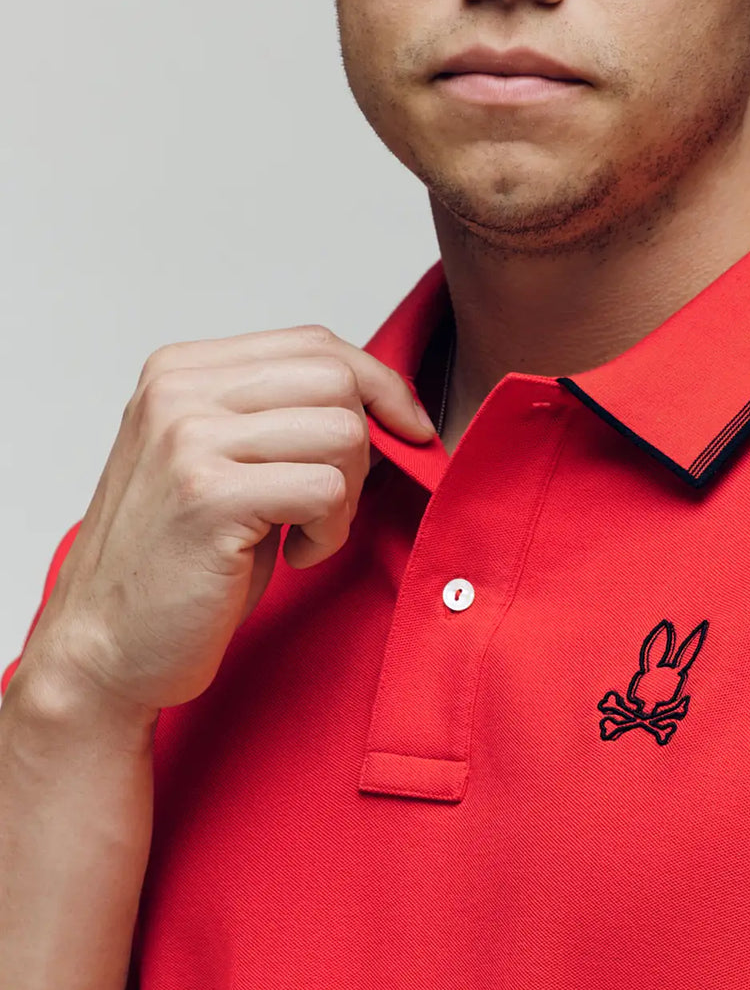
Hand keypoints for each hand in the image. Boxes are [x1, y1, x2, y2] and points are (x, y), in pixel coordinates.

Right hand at [20, 324, 434, 719]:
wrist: (103, 646)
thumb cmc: (179, 560)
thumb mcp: (223, 460)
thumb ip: (280, 414)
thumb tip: (387, 399)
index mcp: (180, 371)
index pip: (314, 343)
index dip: (378, 383)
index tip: (407, 428)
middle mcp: (178, 391)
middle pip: (336, 378)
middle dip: (365, 443)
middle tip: (336, 502)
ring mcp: (189, 439)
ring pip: (341, 430)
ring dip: (348, 494)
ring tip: (309, 531)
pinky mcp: (210, 496)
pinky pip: (327, 488)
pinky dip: (332, 530)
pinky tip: (297, 555)